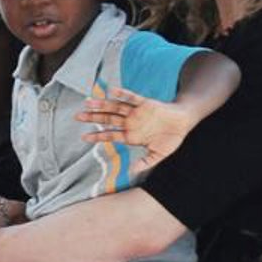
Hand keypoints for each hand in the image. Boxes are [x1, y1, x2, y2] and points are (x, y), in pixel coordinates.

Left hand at [77, 88, 198, 173]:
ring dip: (102, 105)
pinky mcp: (146, 104)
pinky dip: (123, 94)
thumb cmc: (170, 138)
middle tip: (77, 116)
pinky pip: (133, 98)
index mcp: (131, 135)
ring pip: (116, 108)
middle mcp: (131, 122)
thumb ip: (146, 163)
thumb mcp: (158, 155)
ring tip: (88, 102)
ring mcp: (137, 112)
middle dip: (93, 117)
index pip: (110, 135)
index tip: (83, 137)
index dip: (97, 136)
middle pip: (108, 119)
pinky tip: (112, 91)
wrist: (184, 122)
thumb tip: (133, 171)